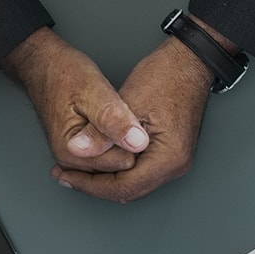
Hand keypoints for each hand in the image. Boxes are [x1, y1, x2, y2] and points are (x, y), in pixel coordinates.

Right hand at [2, 27, 148, 173]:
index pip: (125, 162)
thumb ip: (114, 119)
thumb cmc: (64, 75)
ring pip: (117, 163)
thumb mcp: (94, 90)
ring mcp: (75, 161)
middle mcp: (72, 164)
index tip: (125, 116)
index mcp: (74, 153)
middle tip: (117, 115)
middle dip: (127, 143)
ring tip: (111, 119)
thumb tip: (138, 143)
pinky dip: (114, 144)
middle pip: (121, 167)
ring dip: (120, 142)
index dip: (133, 139)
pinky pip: (110, 158)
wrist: (44, 67)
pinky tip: (108, 126)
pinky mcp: (80, 155)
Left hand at [51, 34, 211, 201]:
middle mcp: (176, 166)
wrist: (189, 62)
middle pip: (129, 191)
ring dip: (105, 179)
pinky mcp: (171, 153)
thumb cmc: (165, 76)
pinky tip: (100, 158)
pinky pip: (141, 172)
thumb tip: (77, 151)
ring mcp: (176, 161)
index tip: (66, 176)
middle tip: (65, 174)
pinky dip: (118, 169)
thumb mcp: (126, 103)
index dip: (90, 185)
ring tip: (77, 168)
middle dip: (95, 185)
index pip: (123, 188)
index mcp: (168, 158)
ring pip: (134, 184)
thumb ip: (101, 133)